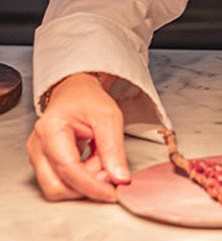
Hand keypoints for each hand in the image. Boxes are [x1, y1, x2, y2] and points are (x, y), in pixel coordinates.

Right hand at [26, 72, 129, 201]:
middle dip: (87, 185)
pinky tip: (94, 162)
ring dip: (84, 182)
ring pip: (57, 187)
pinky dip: (81, 178)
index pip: (68, 168)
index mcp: (51, 129)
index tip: (112, 192)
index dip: (91, 185)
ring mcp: (37, 156)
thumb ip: (114, 148)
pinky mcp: (43, 163)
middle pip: (57, 185)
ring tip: (101, 160)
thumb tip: (120, 178)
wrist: (75, 92)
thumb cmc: (88, 100)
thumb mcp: (109, 116)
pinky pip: (60, 181)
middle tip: (110, 170)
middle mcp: (37, 146)